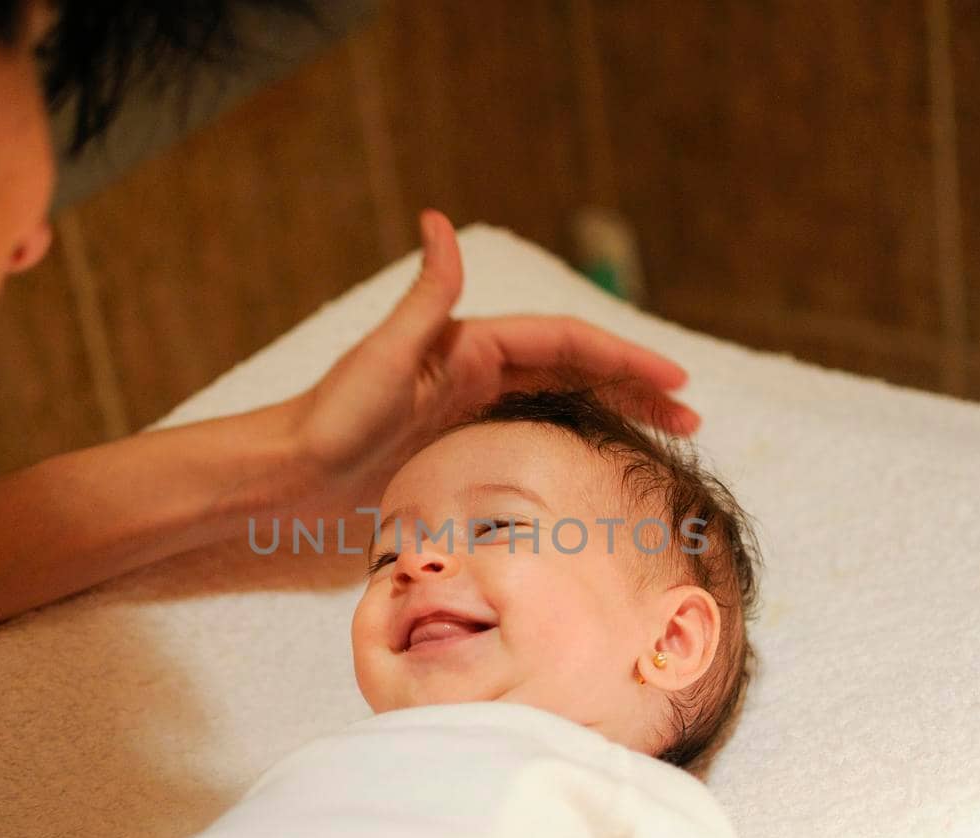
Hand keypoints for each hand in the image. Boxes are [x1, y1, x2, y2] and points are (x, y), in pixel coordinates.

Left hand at [284, 209, 700, 512]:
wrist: (288, 474)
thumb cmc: (331, 417)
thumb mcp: (384, 355)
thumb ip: (426, 295)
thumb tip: (439, 221)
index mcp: (472, 346)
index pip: (567, 343)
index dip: (625, 359)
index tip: (676, 382)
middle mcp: (478, 372)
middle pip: (577, 372)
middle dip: (636, 389)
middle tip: (691, 419)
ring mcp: (473, 411)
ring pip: (563, 405)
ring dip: (614, 417)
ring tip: (666, 442)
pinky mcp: (461, 448)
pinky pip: (536, 439)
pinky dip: (575, 444)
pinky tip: (598, 465)